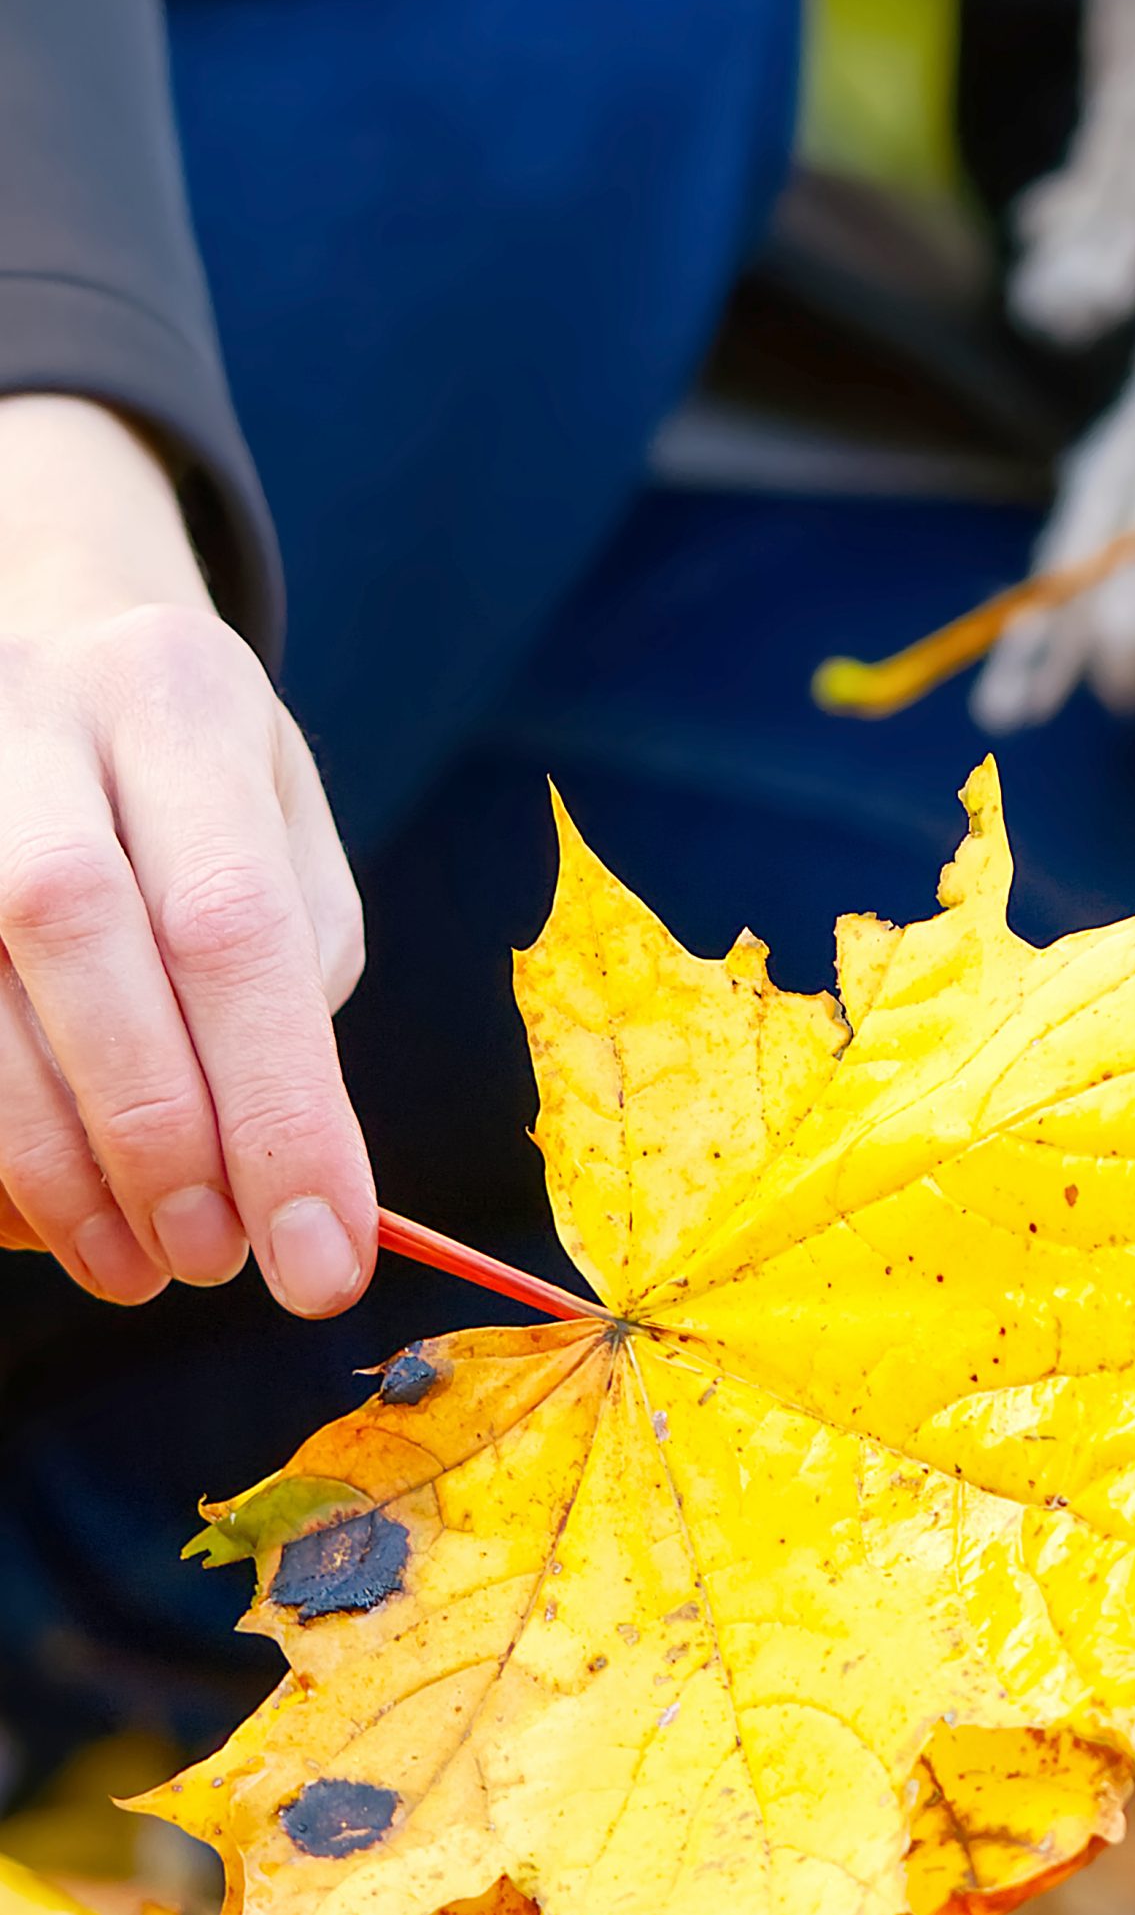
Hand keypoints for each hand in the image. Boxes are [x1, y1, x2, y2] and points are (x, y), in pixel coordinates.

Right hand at [0, 395, 372, 1312]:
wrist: (43, 649)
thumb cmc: (188, 787)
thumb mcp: (277, 841)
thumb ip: (289, 988)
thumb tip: (291, 1186)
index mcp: (178, 699)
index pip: (235, 924)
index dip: (279, 1109)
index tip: (324, 1261)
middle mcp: (28, 712)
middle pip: (80, 936)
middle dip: (157, 1133)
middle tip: (213, 1265)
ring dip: (53, 1162)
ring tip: (133, 1263)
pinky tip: (36, 1212)